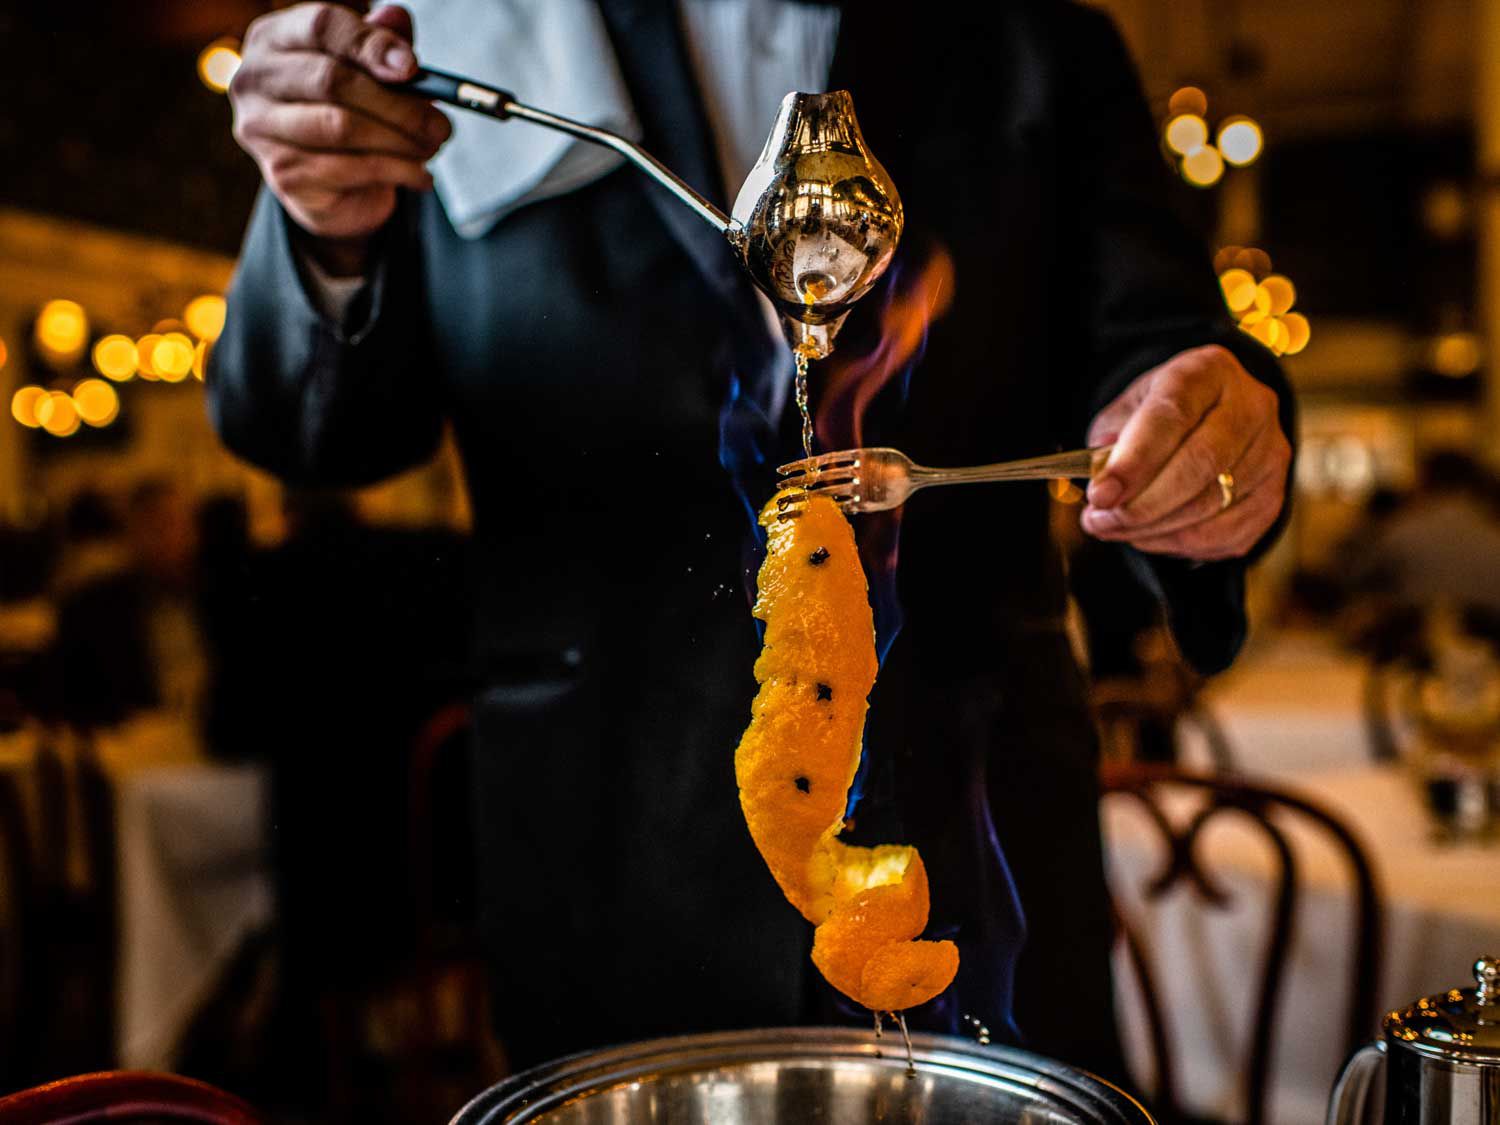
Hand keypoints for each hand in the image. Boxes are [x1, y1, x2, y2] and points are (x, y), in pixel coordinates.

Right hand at [229, 3, 452, 270]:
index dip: (370, 45)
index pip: (320, 26)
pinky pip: (349, 169)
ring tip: (432, 147)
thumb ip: (382, 41)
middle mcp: (256, 78)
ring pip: (342, 128)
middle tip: (440, 125)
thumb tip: (397, 19)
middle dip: (398, 105)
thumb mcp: (368, 70)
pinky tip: (420, 175)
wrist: (331, 185)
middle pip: (332, 80)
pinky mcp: (282, 174)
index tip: (412, 68)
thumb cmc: (349, 111)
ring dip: (401, 141)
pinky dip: (396, 172)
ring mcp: (262, 128)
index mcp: (276, 37)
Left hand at [1081, 344, 1290, 560]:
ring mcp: (1271, 452)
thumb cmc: (1161, 416)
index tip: (1100, 495)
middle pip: (1200, 463)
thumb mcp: (1127, 409)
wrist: (1211, 419)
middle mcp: (1252, 406)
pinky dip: (1177, 543)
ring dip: (1153, 528)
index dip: (1134, 462)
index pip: (1172, 416)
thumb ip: (1111, 438)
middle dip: (1143, 504)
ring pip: (1212, 505)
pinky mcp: (1275, 495)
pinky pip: (1225, 533)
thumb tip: (1105, 479)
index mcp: (1208, 372)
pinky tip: (1147, 535)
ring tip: (1114, 527)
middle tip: (1099, 520)